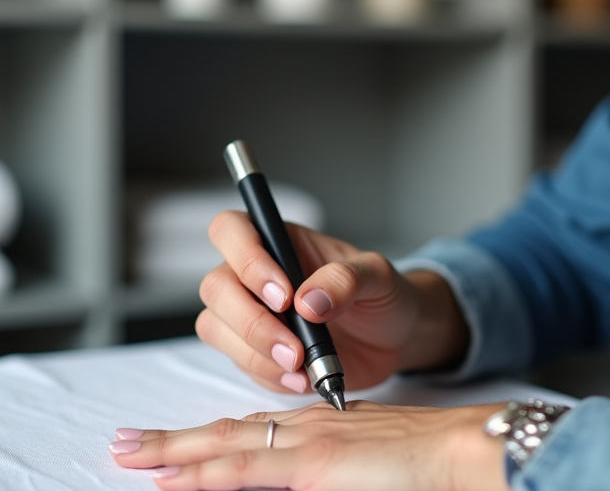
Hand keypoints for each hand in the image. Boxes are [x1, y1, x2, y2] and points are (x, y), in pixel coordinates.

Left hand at [108, 401, 509, 490]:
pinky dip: (205, 473)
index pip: (250, 430)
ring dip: (172, 452)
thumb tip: (305, 478)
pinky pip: (246, 469)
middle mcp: (306, 425)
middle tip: (124, 444)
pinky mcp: (313, 463)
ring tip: (129, 455)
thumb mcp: (367, 467)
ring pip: (224, 444)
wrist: (462, 450)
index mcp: (320, 427)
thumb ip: (332, 472)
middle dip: (171, 441)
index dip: (207, 438)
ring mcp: (307, 441)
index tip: (172, 448)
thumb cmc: (428, 462)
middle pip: (225, 432)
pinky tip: (173, 479)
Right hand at [197, 211, 464, 394]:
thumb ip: (347, 279)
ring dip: (255, 353)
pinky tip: (302, 379)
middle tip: (295, 347)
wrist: (393, 339)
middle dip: (252, 322)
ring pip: (216, 328)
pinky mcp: (254, 352)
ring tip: (301, 366)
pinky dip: (268, 376)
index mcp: (280, 242)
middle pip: (216, 287)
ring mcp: (249, 314)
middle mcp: (254, 275)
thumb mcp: (379, 277)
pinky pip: (239, 364)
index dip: (245, 259)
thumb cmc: (382, 295)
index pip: (232, 230)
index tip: (284, 294)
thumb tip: (309, 299)